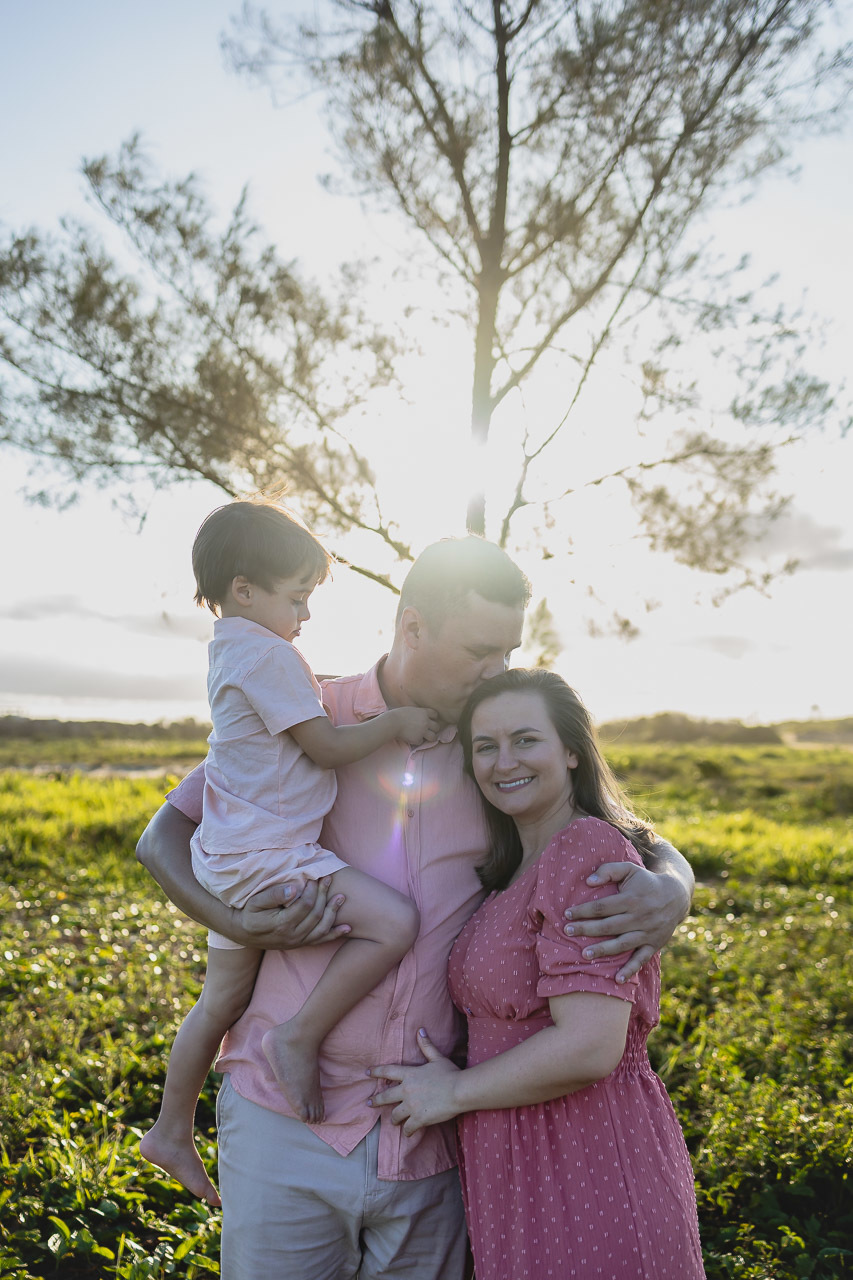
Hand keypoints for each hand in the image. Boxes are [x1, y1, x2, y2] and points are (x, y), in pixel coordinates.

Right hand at [234, 877, 350, 949]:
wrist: (243, 933)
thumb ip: (274, 894)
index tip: (313, 877)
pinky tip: (347, 928)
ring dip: (333, 912)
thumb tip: (295, 889)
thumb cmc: (250, 913)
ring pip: (321, 928)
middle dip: (324, 896)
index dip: (312, 890)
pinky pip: (320, 940)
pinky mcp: (300, 944)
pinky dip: (335, 934)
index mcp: (282, 924)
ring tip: (341, 897)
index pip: (305, 905)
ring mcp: (297, 942)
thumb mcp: (256, 901)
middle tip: (328, 879)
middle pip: (315, 915)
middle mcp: (292, 936)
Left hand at [369, 1029, 460, 1135]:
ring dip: (394, 1119)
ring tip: (394, 1121)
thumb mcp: (437, 1058)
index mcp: (410, 1074)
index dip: (376, 1071)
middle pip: (385, 1097)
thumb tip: (420, 1030)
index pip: (388, 1071)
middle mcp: (407, 1090)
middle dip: (376, 1101)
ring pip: (395, 1115)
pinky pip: (408, 1128)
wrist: (459, 1091)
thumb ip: (426, 1046)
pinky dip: (407, 1131)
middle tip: (369, 1103)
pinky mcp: (419, 1119)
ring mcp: (412, 1106)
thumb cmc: (450, 1073)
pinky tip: (408, 1132)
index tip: (367, 1072)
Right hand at [393, 706, 439, 746]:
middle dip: (433, 729)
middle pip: (437, 727)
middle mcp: (426, 722)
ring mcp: (423, 731)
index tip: (429, 720)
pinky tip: (411, 738)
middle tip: (427, 731)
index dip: (433, 718)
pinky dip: (417, 741)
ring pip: (433, 737)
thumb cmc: (398, 715)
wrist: (392, 723)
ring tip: (423, 737)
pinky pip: (421, 742)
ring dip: (429, 737)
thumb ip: (418, 713)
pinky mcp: (418, 739)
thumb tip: (420, 716)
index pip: (435, 714)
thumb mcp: (410, 709)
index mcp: (424, 712)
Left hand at [563, 861, 688, 982]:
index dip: (584, 910)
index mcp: (631, 899)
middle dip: (587, 929)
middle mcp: (640, 917)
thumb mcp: (629, 869)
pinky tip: (617, 979)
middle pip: (609, 926)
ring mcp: (647, 932)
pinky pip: (642, 959)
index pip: (603, 907)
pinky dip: (630, 970)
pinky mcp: (654, 944)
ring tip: (584, 955)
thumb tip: (588, 881)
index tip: (567, 914)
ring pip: (622, 944)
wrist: (676, 896)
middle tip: (568, 932)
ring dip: (603, 950)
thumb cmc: (645, 881)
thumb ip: (609, 870)